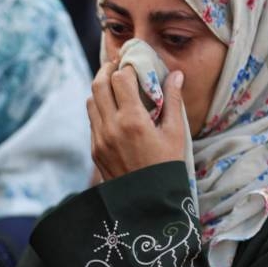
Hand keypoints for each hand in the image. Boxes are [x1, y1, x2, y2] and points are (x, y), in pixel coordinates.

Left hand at [87, 60, 185, 180]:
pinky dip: (99, 108)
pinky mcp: (94, 150)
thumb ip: (173, 101)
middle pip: (98, 84)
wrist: (149, 203)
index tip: (134, 63)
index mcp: (132, 120)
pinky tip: (112, 109)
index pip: (120, 79)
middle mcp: (111, 127)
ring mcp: (99, 139)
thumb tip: (176, 75)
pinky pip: (92, 120)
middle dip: (108, 70)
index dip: (127, 67)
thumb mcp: (176, 134)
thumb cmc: (168, 167)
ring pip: (91, 101)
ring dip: (100, 89)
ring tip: (113, 85)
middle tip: (117, 65)